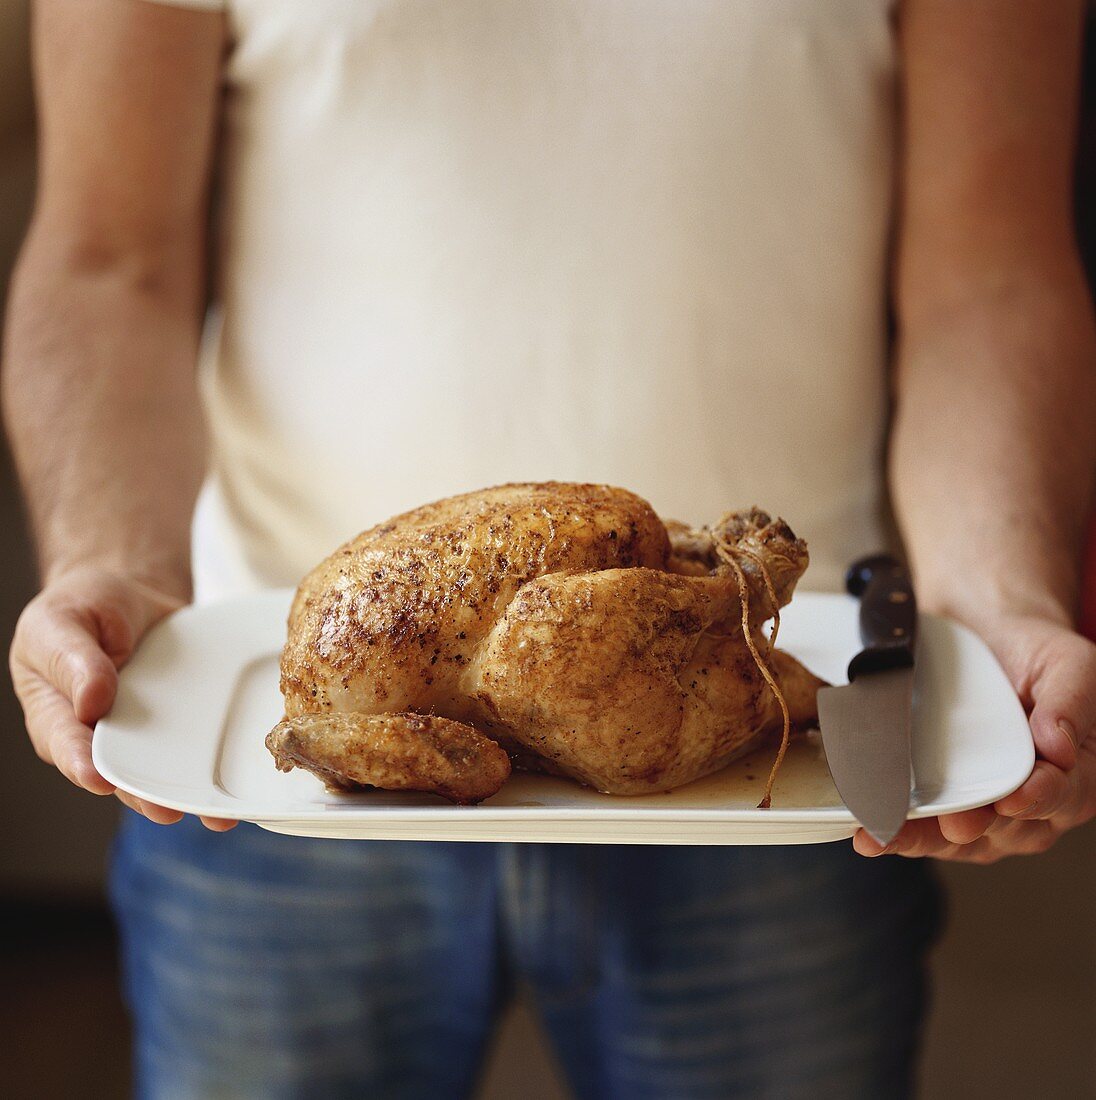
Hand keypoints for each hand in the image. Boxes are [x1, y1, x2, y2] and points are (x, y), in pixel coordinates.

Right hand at [10, 565, 235, 830]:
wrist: (131, 589)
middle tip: (170, 811)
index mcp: (56, 713)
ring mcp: (143, 732)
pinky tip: (237, 784)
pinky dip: (215, 763)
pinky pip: (195, 745)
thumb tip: (91, 701)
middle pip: (120, 773)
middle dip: (145, 796)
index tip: (102, 782)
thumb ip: (73, 660)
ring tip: (216, 816)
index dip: (83, 766)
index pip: (65, 745)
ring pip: (162, 771)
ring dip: (188, 794)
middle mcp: (99, 734)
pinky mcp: (179, 722)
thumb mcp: (62, 622)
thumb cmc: (84, 605)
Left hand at [854, 613, 1095, 862]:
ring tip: (891, 834)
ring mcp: (991, 811)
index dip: (1040, 799)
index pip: (1065, 794)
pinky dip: (900, 833)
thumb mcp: (1066, 663)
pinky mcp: (948, 809)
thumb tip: (1061, 747)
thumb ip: (1070, 702)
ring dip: (926, 839)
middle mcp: (1036, 800)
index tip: (1013, 799)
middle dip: (979, 826)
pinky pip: (927, 830)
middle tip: (953, 822)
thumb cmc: (1031, 651)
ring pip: (963, 838)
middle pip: (1010, 827)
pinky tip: (871, 834)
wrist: (984, 635)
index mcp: (1076, 770)